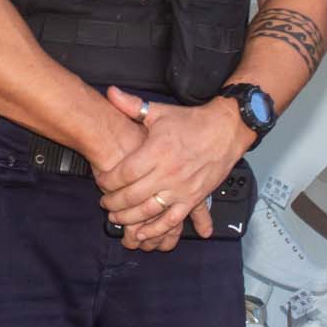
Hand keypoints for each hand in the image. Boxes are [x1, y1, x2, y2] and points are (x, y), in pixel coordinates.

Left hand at [97, 89, 249, 251]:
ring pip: (149, 211)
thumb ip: (132, 105)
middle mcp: (168, 172)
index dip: (108, 180)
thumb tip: (111, 92)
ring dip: (129, 219)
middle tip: (104, 202)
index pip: (125, 173)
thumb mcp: (160, 112)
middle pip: (132, 195)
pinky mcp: (193, 199)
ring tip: (117, 218)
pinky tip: (143, 233)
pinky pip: (172, 220)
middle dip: (114, 202)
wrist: (226, 130)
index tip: (101, 180)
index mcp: (157, 150)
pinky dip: (156, 230)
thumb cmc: (192, 122)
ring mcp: (181, 188)